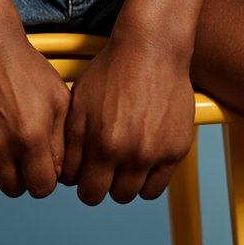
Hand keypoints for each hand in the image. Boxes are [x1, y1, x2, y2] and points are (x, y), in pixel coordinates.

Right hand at [0, 29, 70, 198]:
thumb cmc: (25, 67)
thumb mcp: (58, 97)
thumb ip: (61, 140)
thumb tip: (56, 173)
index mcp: (31, 137)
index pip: (41, 188)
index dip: (45, 179)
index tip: (41, 164)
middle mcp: (0, 144)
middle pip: (12, 189)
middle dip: (21, 176)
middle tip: (20, 155)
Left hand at [59, 34, 194, 204]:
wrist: (152, 49)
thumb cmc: (113, 71)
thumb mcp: (80, 103)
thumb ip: (71, 143)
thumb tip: (68, 176)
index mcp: (99, 142)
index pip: (83, 189)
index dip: (81, 179)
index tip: (86, 168)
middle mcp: (125, 151)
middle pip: (104, 195)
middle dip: (99, 184)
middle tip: (104, 166)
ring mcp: (152, 153)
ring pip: (129, 195)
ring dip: (123, 182)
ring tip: (123, 159)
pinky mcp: (175, 151)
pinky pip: (155, 189)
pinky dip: (146, 181)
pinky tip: (141, 160)